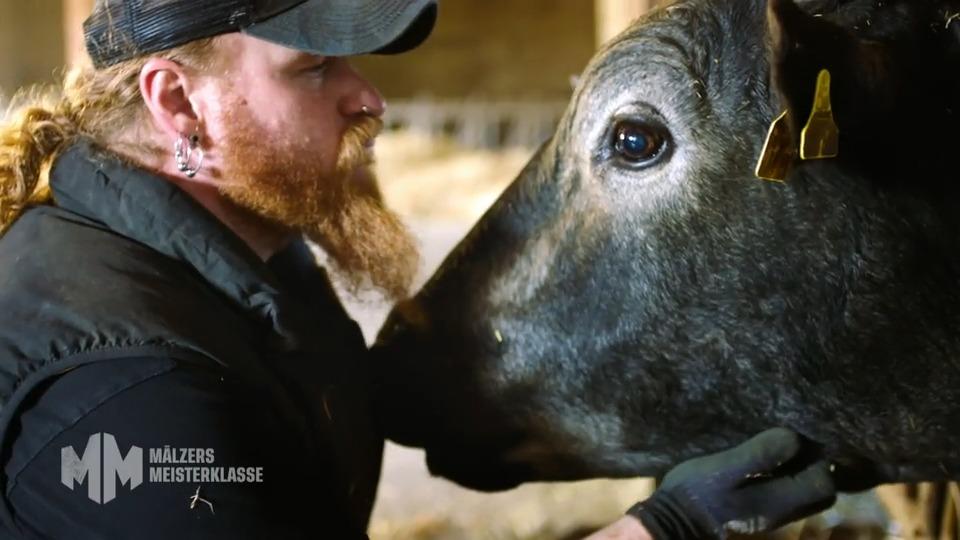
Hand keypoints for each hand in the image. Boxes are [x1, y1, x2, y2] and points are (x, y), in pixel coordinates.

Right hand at [624, 428, 836, 539]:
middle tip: (798, 438)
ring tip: (782, 444)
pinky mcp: (755, 509)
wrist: (672, 521)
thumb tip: (794, 438)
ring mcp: (769, 513)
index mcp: (778, 501)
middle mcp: (781, 511)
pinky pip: (784, 491)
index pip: (824, 483)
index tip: (806, 434)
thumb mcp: (724, 468)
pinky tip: (766, 459)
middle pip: (820, 491)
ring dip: (799, 469)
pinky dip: (785, 475)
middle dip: (815, 464)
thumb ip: (760, 454)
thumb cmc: (697, 493)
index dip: (820, 459)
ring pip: (802, 492)